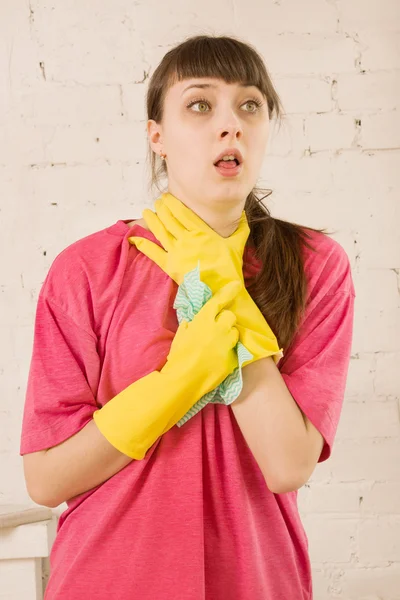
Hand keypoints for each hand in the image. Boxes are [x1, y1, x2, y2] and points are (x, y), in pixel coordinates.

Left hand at [128, 192, 282, 362]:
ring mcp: (177, 253)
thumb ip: (241, 227)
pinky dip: (143, 245)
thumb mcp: (238, 244)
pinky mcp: (170, 267)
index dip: (172, 203)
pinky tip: (135, 238)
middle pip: (169, 218)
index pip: (182, 212)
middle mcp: (187, 239)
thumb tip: (243, 214)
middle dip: (161, 208)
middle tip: (157, 201)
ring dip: (152, 220)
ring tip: (146, 212)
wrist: (222, 290)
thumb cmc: (230, 268)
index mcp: (202, 232)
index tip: (167, 197)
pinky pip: (154, 253)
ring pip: (160, 232)